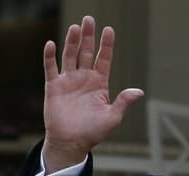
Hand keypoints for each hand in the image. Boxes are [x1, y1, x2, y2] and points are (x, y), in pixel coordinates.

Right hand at [41, 15, 143, 171]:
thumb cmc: (93, 132)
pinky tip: (51, 44)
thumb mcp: (112, 117)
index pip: (104, 59)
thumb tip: (138, 91)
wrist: (71, 142)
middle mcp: (84, 78)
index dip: (106, 45)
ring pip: (70, 56)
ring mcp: (68, 80)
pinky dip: (50, 56)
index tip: (109, 30)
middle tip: (89, 19)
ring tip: (76, 27)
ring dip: (72, 42)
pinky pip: (50, 68)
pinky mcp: (53, 86)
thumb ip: (123, 102)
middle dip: (89, 36)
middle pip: (86, 52)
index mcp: (99, 84)